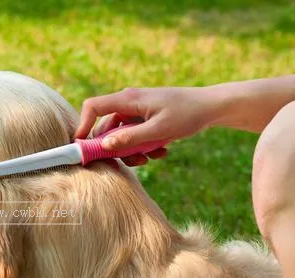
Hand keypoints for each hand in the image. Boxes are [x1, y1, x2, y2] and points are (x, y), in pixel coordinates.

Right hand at [75, 87, 215, 165]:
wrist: (211, 106)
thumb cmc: (187, 114)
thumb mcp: (159, 130)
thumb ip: (131, 138)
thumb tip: (105, 146)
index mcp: (128, 99)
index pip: (93, 106)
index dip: (83, 125)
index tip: (82, 146)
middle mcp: (128, 103)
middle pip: (106, 128)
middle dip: (116, 148)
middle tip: (135, 161)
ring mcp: (136, 112)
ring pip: (121, 136)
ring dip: (132, 150)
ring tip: (153, 156)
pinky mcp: (144, 119)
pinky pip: (134, 136)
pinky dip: (143, 147)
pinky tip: (161, 151)